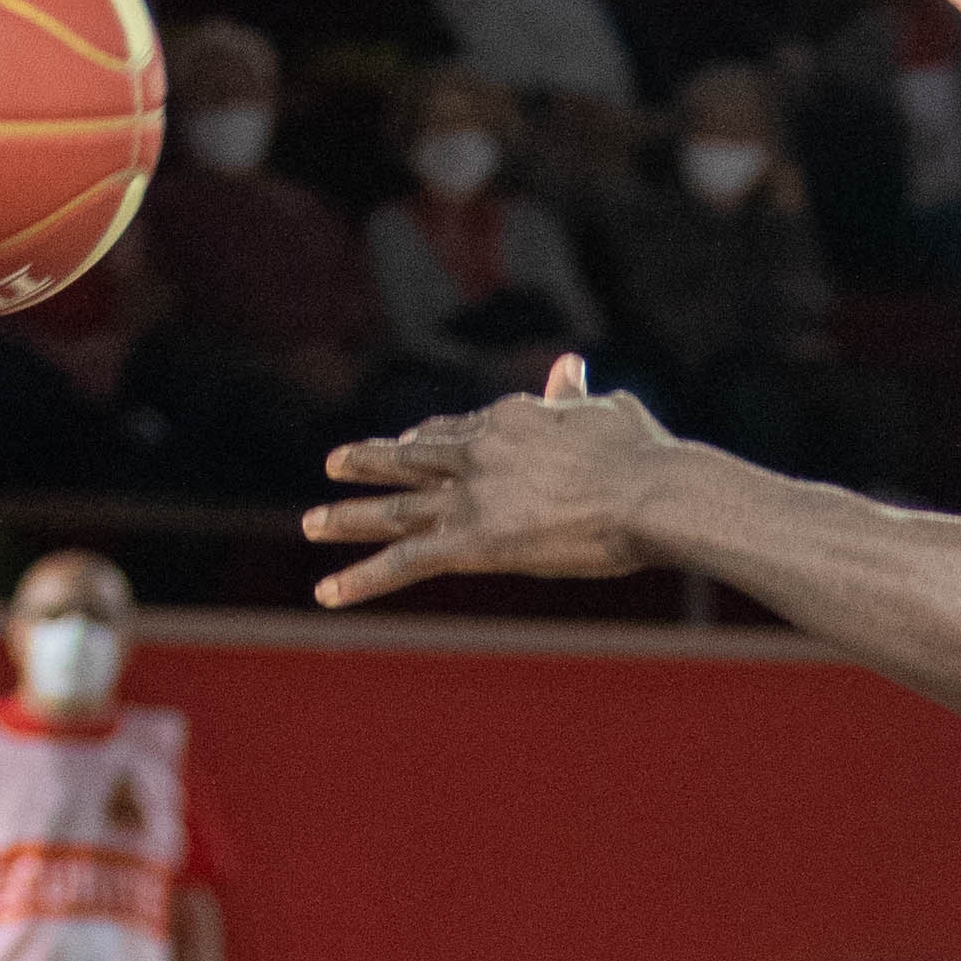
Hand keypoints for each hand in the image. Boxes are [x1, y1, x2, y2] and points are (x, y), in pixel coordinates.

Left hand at [311, 358, 680, 605]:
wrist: (648, 492)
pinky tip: (326, 594)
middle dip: (371, 462)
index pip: (457, 431)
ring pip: (396, 507)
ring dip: (349, 517)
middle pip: (413, 460)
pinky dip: (362, 579)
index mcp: (509, 418)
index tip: (409, 444)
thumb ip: (578, 394)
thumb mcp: (608, 412)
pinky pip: (403, 563)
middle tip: (335, 464)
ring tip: (313, 524)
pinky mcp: (470, 542)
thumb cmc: (644, 456)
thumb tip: (571, 366)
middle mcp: (477, 452)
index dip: (431, 440)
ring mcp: (469, 496)